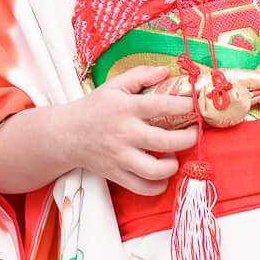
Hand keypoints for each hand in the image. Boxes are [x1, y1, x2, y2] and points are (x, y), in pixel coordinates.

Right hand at [56, 65, 199, 196]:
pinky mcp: (116, 175)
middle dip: (190, 137)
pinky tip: (162, 172)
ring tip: (175, 154)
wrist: (65, 135)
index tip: (194, 106)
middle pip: (167, 141)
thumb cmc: (95, 107)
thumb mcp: (115, 85)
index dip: (186, 106)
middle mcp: (125, 134)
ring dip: (174, 164)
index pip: (164, 106)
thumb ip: (142, 74)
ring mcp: (120, 157)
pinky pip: (144, 188)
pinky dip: (159, 185)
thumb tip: (167, 71)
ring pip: (156, 171)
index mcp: (127, 108)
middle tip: (194, 132)